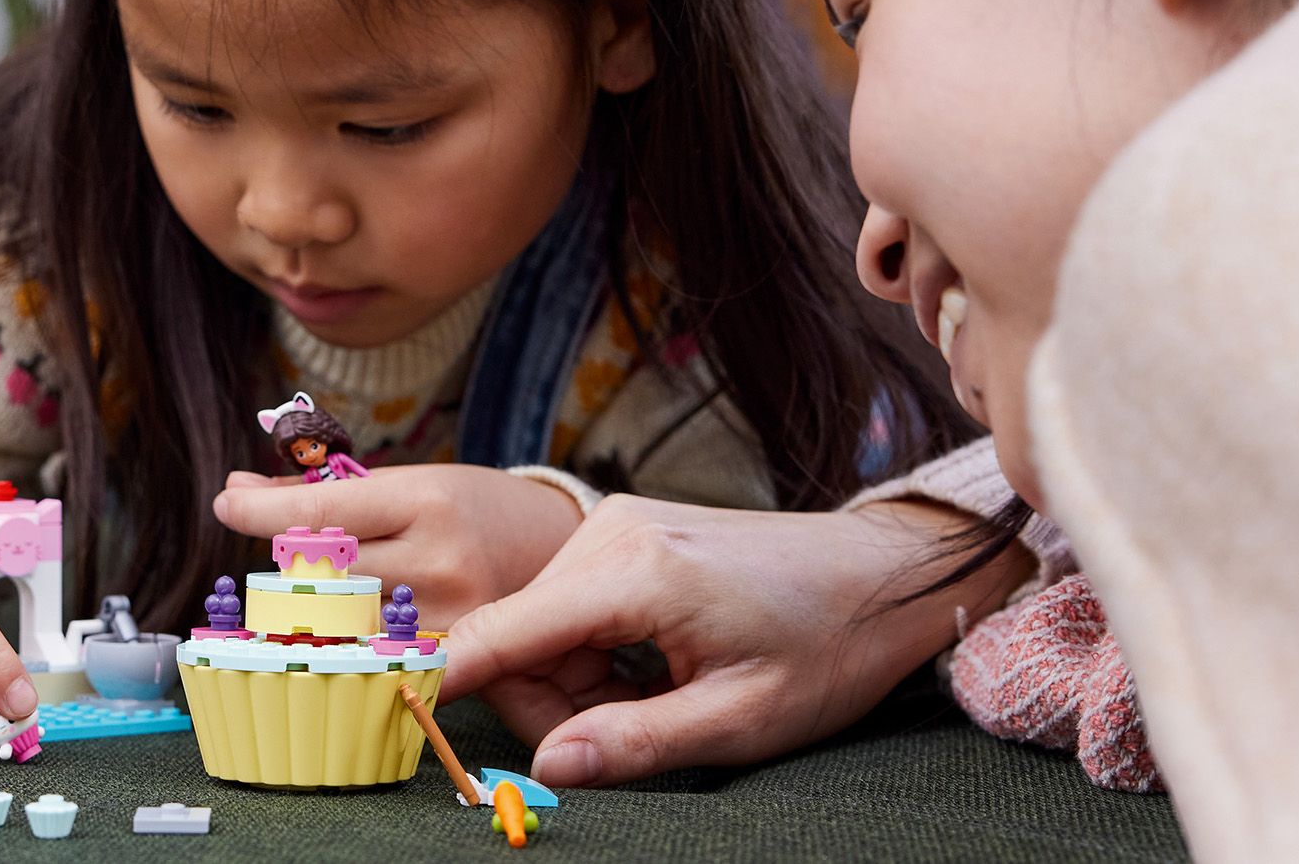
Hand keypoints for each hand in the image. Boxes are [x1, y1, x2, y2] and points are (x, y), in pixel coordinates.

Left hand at [211, 465, 586, 627]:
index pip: (320, 512)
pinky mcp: (455, 655)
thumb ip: (329, 492)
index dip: (260, 511)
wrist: (562, 548)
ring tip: (326, 587)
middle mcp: (438, 560)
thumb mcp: (413, 481)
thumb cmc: (476, 508)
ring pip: (340, 620)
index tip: (227, 502)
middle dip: (290, 562)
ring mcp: (448, 615)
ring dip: (315, 606)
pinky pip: (376, 653)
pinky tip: (352, 627)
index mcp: (428, 500)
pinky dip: (352, 640)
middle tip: (289, 553)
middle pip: (320, 572)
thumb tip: (238, 489)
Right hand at [442, 494, 1034, 786]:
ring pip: (538, 626)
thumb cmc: (828, 648)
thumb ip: (635, 744)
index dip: (446, 686)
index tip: (412, 730)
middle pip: (514, 638)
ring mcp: (617, 526)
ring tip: (659, 699)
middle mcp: (612, 533)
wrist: (886, 575)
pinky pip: (570, 606)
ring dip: (574, 681)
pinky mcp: (627, 533)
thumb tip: (545, 772)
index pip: (499, 633)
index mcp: (635, 574)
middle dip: (548, 703)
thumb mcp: (740, 720)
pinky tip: (653, 668)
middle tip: (622, 740)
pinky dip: (593, 652)